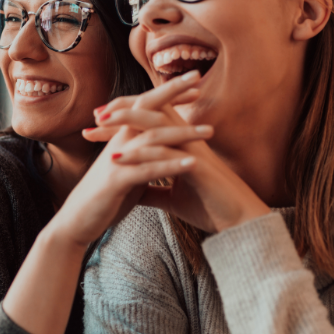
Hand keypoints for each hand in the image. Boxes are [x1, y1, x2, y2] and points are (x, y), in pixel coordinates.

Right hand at [44, 72, 211, 247]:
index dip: (168, 94)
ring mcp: (117, 160)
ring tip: (210, 130)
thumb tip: (161, 151)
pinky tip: (194, 163)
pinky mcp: (117, 181)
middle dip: (172, 91)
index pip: (146, 107)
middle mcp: (119, 142)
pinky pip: (148, 170)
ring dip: (183, 133)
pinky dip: (172, 166)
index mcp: (122, 138)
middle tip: (198, 77)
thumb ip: (142, 157)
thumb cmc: (103, 198)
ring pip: (152, 139)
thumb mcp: (125, 171)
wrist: (76, 221)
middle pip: (146, 108)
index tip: (194, 86)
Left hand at [84, 74, 270, 233]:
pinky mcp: (197, 166)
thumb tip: (132, 190)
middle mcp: (187, 139)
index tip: (98, 122)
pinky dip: (139, 153)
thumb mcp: (172, 198)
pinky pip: (164, 153)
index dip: (125, 118)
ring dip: (126, 122)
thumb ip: (153, 189)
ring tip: (101, 124)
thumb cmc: (210, 207)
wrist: (238, 223)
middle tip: (95, 114)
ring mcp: (193, 150)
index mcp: (182, 142)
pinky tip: (117, 156)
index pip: (150, 119)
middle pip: (152, 111)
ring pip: (157, 124)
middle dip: (122, 110)